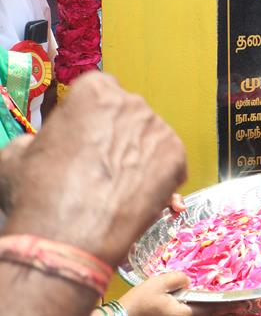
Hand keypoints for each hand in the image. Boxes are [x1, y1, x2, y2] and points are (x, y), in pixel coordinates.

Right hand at [2, 72, 187, 265]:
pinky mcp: (177, 156)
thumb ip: (36, 138)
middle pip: (128, 115)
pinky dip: (157, 179)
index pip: (100, 94)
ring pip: (149, 139)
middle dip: (117, 136)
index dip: (90, 120)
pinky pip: (169, 163)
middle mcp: (132, 101)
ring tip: (117, 188)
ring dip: (138, 157)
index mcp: (94, 90)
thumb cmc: (37, 192)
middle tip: (101, 168)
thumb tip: (43, 144)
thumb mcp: (16, 155)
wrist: (68, 236)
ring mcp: (159, 128)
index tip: (83, 142)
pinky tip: (135, 198)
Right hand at [117, 273, 241, 315]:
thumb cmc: (139, 301)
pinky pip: (189, 312)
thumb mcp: (160, 283)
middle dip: (222, 308)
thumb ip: (178, 278)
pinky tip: (199, 300)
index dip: (228, 305)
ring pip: (198, 313)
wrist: (121, 315)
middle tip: (237, 301)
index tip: (243, 302)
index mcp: (184, 313)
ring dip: (210, 308)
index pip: (213, 309)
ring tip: (224, 301)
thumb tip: (188, 280)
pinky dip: (198, 307)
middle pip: (207, 314)